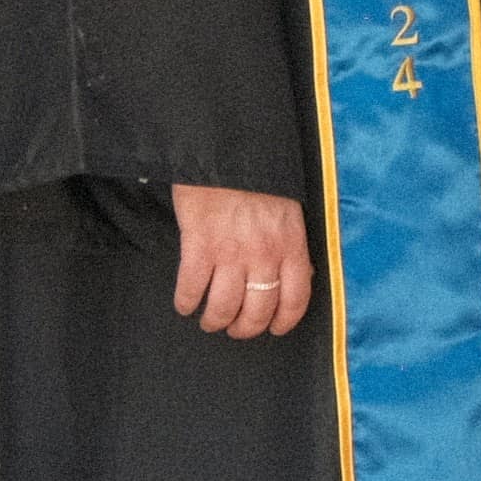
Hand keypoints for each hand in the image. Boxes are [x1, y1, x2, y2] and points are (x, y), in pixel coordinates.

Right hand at [172, 183, 316, 338]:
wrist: (226, 151)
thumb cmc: (259, 178)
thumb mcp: (289, 212)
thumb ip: (291, 244)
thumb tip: (294, 275)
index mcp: (291, 246)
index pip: (295, 299)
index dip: (284, 322)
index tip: (274, 329)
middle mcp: (264, 255)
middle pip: (257, 310)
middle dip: (245, 328)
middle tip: (234, 329)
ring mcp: (231, 253)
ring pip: (224, 306)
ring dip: (215, 320)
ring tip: (209, 321)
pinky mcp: (199, 246)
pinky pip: (192, 287)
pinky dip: (186, 302)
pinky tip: (185, 304)